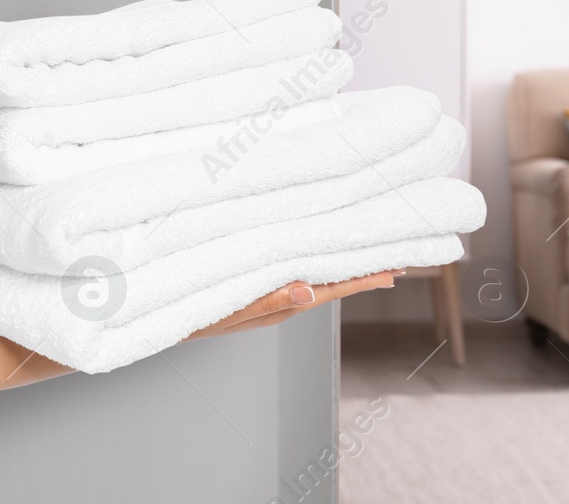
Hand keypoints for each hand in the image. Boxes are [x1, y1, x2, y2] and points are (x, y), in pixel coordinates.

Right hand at [184, 269, 403, 340]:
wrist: (169, 313)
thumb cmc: (196, 313)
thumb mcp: (232, 309)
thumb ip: (269, 300)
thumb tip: (308, 291)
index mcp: (282, 304)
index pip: (333, 289)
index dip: (364, 278)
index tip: (394, 271)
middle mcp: (285, 301)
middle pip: (333, 283)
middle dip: (364, 271)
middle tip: (399, 260)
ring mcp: (274, 296)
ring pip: (318, 278)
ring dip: (344, 267)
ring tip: (370, 257)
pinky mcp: (262, 289)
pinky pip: (297, 274)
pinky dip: (316, 264)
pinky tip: (321, 258)